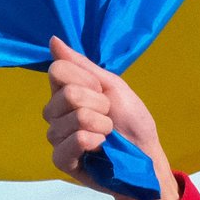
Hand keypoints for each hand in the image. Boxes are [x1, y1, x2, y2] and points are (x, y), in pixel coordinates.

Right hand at [43, 37, 176, 199]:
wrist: (147, 157)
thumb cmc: (132, 122)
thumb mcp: (113, 87)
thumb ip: (82, 65)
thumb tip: (52, 40)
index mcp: (65, 91)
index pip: (58, 71)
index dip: (87, 81)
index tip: (103, 92)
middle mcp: (56, 112)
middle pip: (66, 94)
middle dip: (99, 104)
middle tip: (109, 117)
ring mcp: (57, 136)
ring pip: (71, 119)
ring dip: (101, 125)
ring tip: (108, 136)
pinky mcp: (62, 160)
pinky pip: (71, 142)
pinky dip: (92, 142)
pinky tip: (100, 149)